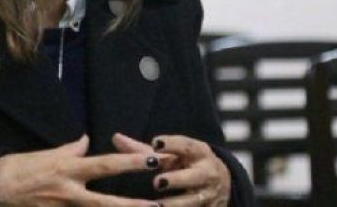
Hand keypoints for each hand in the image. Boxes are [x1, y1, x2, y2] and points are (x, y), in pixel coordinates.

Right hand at [0, 134, 168, 205]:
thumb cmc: (21, 167)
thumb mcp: (48, 154)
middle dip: (133, 205)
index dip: (130, 163)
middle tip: (157, 205)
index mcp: (69, 169)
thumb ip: (71, 150)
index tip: (151, 160)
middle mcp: (69, 192)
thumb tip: (86, 142)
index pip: (106, 165)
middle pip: (107, 202)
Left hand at [112, 133, 229, 205]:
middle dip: (177, 180)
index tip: (155, 143)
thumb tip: (115, 138)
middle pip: (194, 176)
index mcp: (198, 152)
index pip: (186, 145)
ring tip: (159, 206)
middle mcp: (207, 172)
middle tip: (157, 182)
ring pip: (195, 200)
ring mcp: (209, 193)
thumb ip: (143, 150)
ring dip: (177, 203)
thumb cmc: (186, 165)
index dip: (172, 144)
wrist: (221, 185)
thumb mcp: (171, 155)